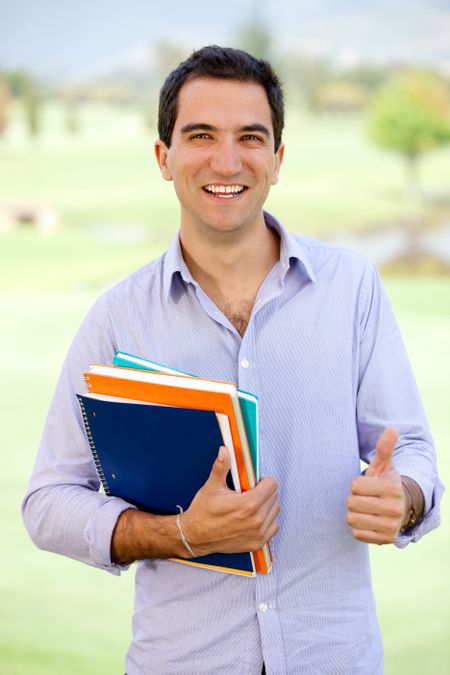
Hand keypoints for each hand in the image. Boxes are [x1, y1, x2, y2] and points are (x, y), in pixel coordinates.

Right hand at [181, 446, 279, 556]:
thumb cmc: (203, 512)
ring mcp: (258, 533)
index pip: (272, 485)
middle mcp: (257, 520)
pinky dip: (267, 521)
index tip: (254, 482)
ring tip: (251, 505)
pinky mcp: (257, 542)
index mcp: (249, 504)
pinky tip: (253, 517)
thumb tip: (224, 451)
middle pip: (274, 497)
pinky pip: (273, 527)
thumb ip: (221, 467)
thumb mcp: (212, 487)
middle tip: (249, 492)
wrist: (195, 537)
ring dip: (266, 505)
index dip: (263, 480)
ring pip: (274, 511)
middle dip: (264, 491)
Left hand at [347, 428, 406, 544]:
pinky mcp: (385, 540)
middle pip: (352, 503)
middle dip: (354, 499)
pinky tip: (368, 521)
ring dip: (354, 513)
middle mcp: (394, 509)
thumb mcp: (385, 465)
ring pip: (352, 519)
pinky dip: (358, 527)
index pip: (355, 486)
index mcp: (392, 488)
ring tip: (365, 509)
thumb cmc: (386, 483)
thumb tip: (391, 428)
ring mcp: (390, 526)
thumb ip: (385, 448)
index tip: (367, 485)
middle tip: (365, 498)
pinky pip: (357, 533)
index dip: (356, 484)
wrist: (401, 508)